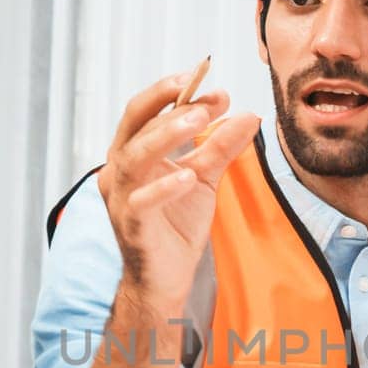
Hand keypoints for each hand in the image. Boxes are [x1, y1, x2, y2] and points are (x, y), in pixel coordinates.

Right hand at [98, 69, 260, 313]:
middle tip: (205, 98)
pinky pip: (142, 202)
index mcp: (132, 153)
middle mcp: (119, 170)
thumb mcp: (204, 178)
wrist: (164, 279)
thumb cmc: (175, 225)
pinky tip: (189, 177)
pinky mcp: (131, 227)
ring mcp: (121, 198)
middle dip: (167, 104)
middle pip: (134, 124)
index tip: (214, 89)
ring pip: (133, 158)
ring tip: (199, 121)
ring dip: (166, 136)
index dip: (174, 94)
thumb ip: (221, 147)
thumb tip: (248, 114)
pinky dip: (164, 188)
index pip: (146, 111)